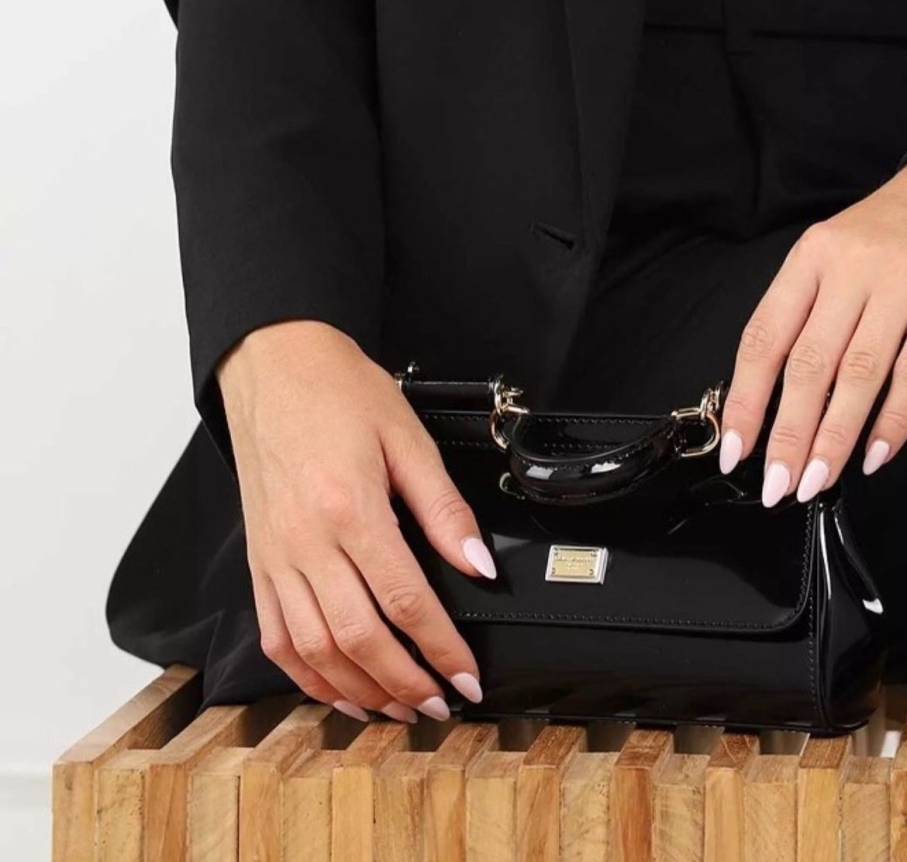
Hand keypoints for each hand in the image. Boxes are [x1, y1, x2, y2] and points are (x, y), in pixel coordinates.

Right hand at [217, 320, 494, 722]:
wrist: (274, 365)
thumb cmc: (339, 391)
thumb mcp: (408, 439)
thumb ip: (444, 510)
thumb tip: (480, 565)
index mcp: (351, 509)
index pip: (405, 600)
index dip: (441, 647)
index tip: (466, 675)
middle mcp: (308, 541)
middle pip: (360, 638)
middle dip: (405, 682)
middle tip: (438, 703)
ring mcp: (276, 555)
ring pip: (315, 649)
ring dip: (359, 689)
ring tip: (396, 708)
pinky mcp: (259, 560)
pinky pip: (275, 635)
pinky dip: (306, 674)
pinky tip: (335, 690)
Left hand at [718, 147, 906, 505]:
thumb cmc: (891, 231)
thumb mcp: (833, 255)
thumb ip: (804, 314)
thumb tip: (768, 396)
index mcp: (809, 260)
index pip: (763, 339)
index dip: (744, 399)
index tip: (734, 449)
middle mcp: (850, 269)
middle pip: (807, 365)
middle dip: (788, 434)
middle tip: (778, 485)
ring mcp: (902, 282)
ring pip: (859, 373)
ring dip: (834, 437)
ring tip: (816, 481)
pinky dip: (895, 419)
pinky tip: (876, 455)